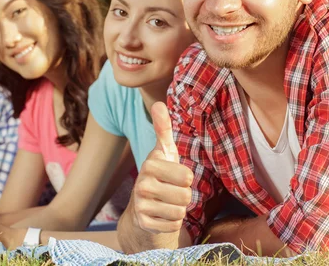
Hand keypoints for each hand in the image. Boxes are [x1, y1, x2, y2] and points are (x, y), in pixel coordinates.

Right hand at [132, 102, 192, 233]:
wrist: (143, 209)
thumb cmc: (160, 176)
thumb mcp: (164, 152)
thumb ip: (163, 128)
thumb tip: (157, 103)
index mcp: (150, 164)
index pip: (187, 176)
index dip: (186, 179)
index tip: (174, 176)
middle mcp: (142, 184)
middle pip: (185, 195)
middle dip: (184, 196)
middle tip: (172, 192)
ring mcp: (141, 205)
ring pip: (180, 212)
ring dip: (179, 210)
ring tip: (167, 204)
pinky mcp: (144, 224)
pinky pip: (173, 226)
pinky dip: (172, 223)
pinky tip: (162, 217)